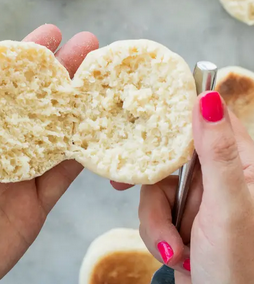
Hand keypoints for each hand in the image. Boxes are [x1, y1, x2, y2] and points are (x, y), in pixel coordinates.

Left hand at [0, 25, 98, 283]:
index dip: (23, 60)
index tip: (49, 35)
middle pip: (35, 103)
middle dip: (62, 73)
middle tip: (89, 45)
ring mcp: (20, 173)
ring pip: (57, 133)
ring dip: (80, 107)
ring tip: (104, 81)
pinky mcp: (37, 201)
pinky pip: (65, 174)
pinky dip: (85, 154)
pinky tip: (102, 132)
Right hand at [137, 92, 253, 283]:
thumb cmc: (239, 267)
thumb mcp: (228, 207)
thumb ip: (217, 154)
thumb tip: (207, 99)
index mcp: (241, 165)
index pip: (209, 121)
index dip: (178, 114)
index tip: (147, 115)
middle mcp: (217, 176)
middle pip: (169, 156)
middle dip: (152, 183)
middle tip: (124, 184)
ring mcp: (196, 196)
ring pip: (156, 186)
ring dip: (156, 219)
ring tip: (175, 247)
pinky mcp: (179, 213)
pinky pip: (152, 209)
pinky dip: (155, 232)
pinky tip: (173, 252)